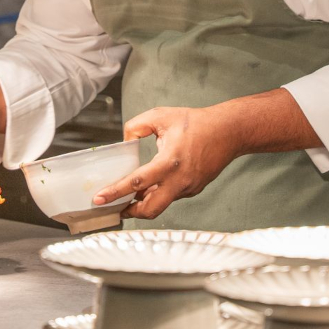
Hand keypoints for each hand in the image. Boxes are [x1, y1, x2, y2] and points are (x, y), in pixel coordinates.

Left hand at [92, 106, 243, 219]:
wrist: (229, 132)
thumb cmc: (196, 122)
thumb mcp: (160, 116)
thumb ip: (136, 126)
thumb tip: (124, 141)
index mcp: (169, 162)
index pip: (137, 183)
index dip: (116, 192)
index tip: (99, 199)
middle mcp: (179, 180)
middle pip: (151, 209)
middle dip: (129, 212)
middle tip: (112, 207)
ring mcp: (188, 188)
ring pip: (161, 203)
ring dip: (143, 203)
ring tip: (126, 197)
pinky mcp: (194, 189)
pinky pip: (171, 196)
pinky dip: (158, 194)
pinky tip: (148, 187)